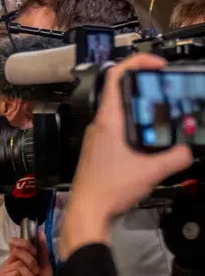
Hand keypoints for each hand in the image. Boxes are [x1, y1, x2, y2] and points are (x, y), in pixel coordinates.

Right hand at [0, 235, 52, 275]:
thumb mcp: (45, 270)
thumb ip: (42, 253)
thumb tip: (41, 234)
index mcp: (20, 259)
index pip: (18, 243)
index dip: (26, 244)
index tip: (35, 253)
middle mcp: (10, 263)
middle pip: (19, 251)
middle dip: (32, 262)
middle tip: (37, 274)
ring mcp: (4, 272)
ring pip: (19, 265)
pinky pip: (15, 275)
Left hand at [61, 53, 195, 258]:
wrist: (86, 212)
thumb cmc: (109, 190)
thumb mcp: (151, 172)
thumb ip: (176, 157)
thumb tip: (188, 151)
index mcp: (108, 121)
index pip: (116, 76)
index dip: (138, 63)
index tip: (158, 65)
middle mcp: (99, 126)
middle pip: (122, 92)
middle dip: (147, 87)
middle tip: (168, 90)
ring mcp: (97, 139)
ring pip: (120, 112)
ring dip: (142, 109)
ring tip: (164, 113)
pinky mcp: (98, 152)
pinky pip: (117, 129)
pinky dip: (135, 127)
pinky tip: (149, 139)